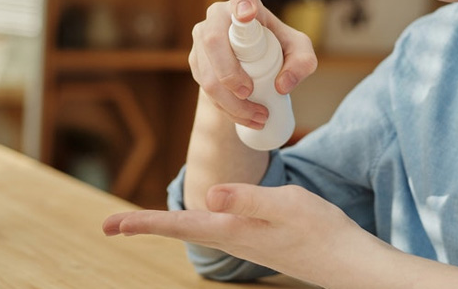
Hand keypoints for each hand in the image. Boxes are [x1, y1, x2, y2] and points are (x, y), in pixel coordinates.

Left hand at [103, 183, 383, 285]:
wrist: (349, 263)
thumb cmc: (321, 231)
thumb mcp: (285, 204)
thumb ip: (247, 199)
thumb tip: (209, 195)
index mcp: (232, 229)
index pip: (179, 224)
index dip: (143, 222)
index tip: (111, 225)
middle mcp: (233, 238)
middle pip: (179, 230)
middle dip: (144, 226)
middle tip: (109, 226)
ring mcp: (245, 240)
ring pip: (195, 230)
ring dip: (166, 226)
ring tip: (137, 223)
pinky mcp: (258, 238)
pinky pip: (214, 229)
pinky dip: (193, 223)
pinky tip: (195, 219)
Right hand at [189, 0, 317, 128]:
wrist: (255, 63)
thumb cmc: (279, 47)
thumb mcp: (299, 53)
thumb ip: (303, 63)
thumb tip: (282, 85)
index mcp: (245, 2)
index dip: (242, 1)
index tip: (248, 14)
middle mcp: (218, 16)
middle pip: (213, 42)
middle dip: (230, 74)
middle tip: (250, 94)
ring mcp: (202, 37)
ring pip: (206, 72)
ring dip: (230, 102)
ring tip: (258, 117)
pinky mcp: (195, 60)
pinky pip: (204, 86)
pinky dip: (225, 108)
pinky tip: (244, 118)